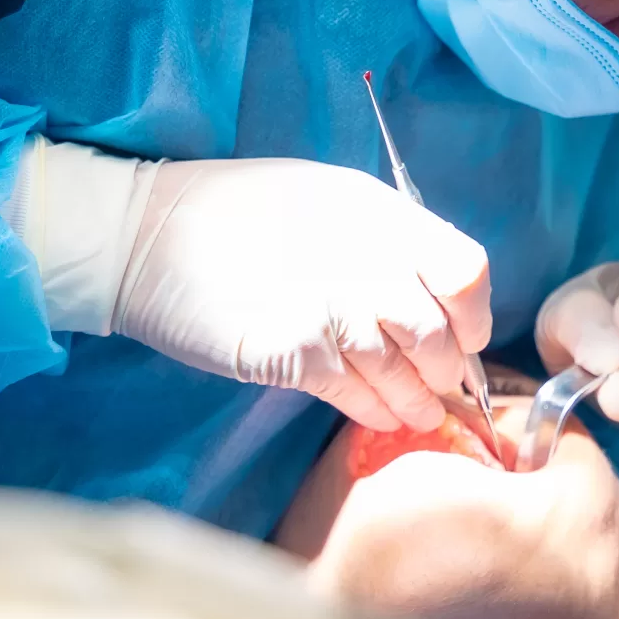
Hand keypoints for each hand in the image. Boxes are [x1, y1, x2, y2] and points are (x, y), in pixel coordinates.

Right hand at [112, 158, 491, 431]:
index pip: (466, 272)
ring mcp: (332, 308)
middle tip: (439, 384)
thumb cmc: (239, 215)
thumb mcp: (329, 204)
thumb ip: (384, 243)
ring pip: (402, 373)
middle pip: (439, 333)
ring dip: (415, 401)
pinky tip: (377, 414)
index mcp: (382, 215)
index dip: (470, 312)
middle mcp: (368, 260)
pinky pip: (354, 394)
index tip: (461, 333)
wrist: (148, 235)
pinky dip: (373, 410)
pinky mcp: (294, 351)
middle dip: (446, 368)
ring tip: (417, 414)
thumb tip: (430, 297)